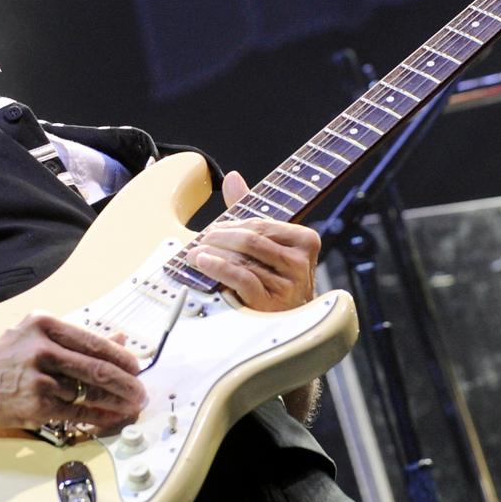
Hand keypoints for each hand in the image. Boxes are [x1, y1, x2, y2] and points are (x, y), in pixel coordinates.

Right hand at [0, 313, 147, 430]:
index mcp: (46, 325)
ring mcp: (39, 379)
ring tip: (131, 405)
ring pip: (90, 393)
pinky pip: (77, 413)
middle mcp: (43, 350)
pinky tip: (110, 417)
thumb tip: (120, 339)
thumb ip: (78, 338)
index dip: (122, 357)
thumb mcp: (36, 334)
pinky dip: (98, 417)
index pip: (95, 342)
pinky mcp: (36, 406)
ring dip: (116, 402)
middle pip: (98, 369)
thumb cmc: (4, 356)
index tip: (136, 366)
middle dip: (127, 383)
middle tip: (141, 391)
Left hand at [186, 171, 320, 312]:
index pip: (260, 224)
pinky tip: (203, 264)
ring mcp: (289, 284)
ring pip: (244, 259)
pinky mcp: (273, 302)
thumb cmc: (275, 280)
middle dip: (219, 238)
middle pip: (251, 239)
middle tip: (199, 241)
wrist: (285, 324)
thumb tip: (232, 177)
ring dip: (213, 254)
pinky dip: (218, 268)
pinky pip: (241, 278)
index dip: (231, 225)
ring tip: (195, 254)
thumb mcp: (267, 244)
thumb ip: (251, 210)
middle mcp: (301, 262)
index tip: (212, 230)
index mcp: (305, 240)